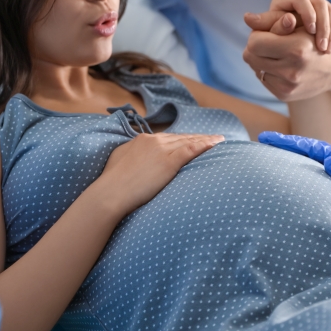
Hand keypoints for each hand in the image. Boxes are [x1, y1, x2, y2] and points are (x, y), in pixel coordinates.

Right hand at [98, 133, 223, 216]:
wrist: (110, 193)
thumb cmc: (112, 183)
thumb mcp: (120, 161)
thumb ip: (131, 155)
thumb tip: (135, 157)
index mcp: (142, 140)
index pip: (167, 138)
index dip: (182, 139)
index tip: (192, 140)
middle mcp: (153, 140)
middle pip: (181, 138)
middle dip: (197, 138)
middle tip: (212, 138)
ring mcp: (162, 150)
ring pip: (189, 141)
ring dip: (206, 140)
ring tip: (219, 140)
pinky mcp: (169, 162)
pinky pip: (192, 149)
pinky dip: (206, 144)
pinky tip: (217, 143)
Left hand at [242, 0, 330, 101]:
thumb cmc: (316, 39)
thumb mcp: (300, 25)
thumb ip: (274, 21)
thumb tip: (247, 18)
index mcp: (296, 49)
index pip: (254, 43)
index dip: (256, 35)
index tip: (266, 32)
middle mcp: (291, 71)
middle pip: (249, 56)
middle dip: (255, 47)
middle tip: (268, 42)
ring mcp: (288, 87)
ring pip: (255, 68)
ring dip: (261, 59)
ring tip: (277, 54)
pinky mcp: (285, 96)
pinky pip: (263, 79)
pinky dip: (268, 71)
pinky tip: (281, 65)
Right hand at [259, 132, 330, 238]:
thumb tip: (330, 160)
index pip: (309, 147)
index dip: (288, 142)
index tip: (267, 138)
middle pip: (304, 148)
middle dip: (282, 143)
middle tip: (261, 139)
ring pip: (305, 158)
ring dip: (287, 153)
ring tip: (268, 151)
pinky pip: (309, 169)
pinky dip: (295, 165)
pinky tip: (284, 170)